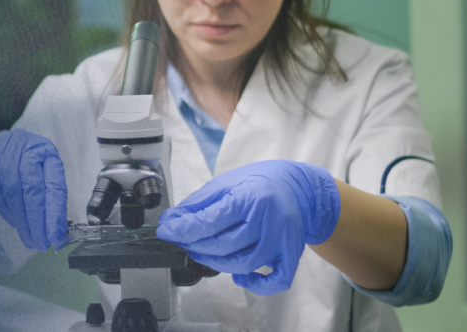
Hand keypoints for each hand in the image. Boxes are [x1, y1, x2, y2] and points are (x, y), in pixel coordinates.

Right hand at [0, 128, 67, 250]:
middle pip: (32, 189)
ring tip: (31, 239)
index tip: (56, 234)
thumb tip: (56, 228)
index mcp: (44, 150)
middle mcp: (24, 148)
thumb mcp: (40, 174)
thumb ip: (49, 195)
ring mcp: (2, 156)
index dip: (54, 210)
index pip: (53, 182)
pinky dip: (9, 215)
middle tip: (42, 242)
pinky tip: (17, 224)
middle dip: (37, 221)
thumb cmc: (20, 168)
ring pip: (13, 196)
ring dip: (23, 223)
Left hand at [156, 160, 339, 294]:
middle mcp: (268, 221)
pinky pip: (275, 280)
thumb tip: (172, 220)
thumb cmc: (262, 182)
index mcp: (250, 198)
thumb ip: (199, 203)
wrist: (301, 188)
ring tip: (199, 251)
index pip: (209, 221)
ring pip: (242, 263)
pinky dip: (255, 284)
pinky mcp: (291, 256)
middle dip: (194, 244)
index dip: (182, 229)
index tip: (165, 231)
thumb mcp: (228, 182)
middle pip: (222, 244)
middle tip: (180, 240)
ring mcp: (281, 242)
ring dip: (214, 262)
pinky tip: (238, 276)